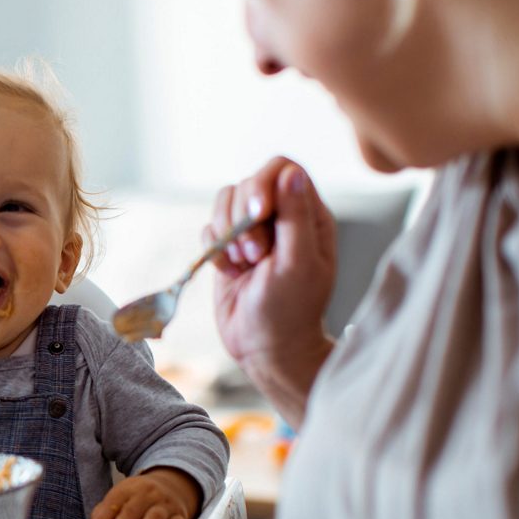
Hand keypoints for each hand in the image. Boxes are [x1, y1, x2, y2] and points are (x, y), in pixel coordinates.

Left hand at [86, 468, 200, 518]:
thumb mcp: (122, 496)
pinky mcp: (180, 516)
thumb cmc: (140, 497)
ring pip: (154, 517)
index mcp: (130, 488)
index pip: (113, 502)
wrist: (174, 484)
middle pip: (132, 511)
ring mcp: (166, 504)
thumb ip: (106, 511)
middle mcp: (149, 494)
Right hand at [208, 157, 335, 372]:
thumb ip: (296, 217)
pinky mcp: (228, 249)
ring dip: (226, 232)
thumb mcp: (298, 264)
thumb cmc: (290, 312)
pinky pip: (209, 228)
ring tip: (242, 264)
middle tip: (254, 255)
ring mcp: (253, 232)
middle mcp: (281, 218)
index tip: (258, 212)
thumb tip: (291, 173)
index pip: (284, 169)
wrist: (264, 349)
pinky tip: (231, 273)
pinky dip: (214, 250)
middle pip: (249, 182)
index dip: (264, 183)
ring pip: (225, 201)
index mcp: (309, 216)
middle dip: (242, 217)